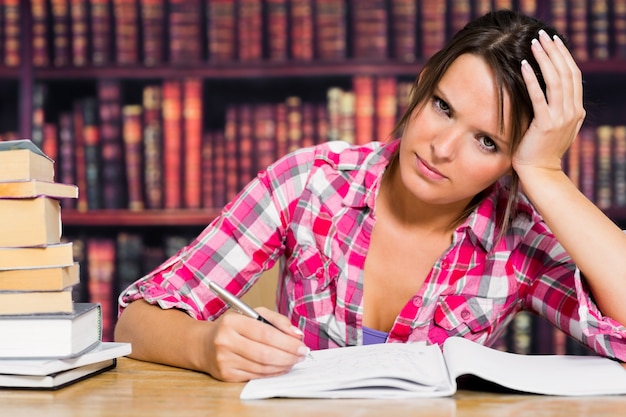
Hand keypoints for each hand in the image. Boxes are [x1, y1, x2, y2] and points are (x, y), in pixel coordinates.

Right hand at [201, 307, 308, 381]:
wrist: (204, 344)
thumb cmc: (233, 327)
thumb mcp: (252, 314)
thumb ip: (276, 320)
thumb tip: (296, 334)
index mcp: (232, 321)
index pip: (266, 334)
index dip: (287, 342)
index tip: (301, 344)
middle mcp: (225, 341)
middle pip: (265, 353)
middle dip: (289, 355)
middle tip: (302, 354)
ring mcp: (224, 360)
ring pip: (262, 367)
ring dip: (283, 365)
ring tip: (293, 360)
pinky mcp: (226, 375)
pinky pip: (256, 375)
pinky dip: (272, 373)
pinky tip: (280, 367)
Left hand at [512, 29, 585, 173]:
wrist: (540, 173)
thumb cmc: (541, 151)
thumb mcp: (557, 128)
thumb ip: (560, 112)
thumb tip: (557, 96)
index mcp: (576, 110)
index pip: (573, 76)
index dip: (564, 57)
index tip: (554, 42)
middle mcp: (572, 112)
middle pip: (567, 73)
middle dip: (555, 52)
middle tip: (543, 36)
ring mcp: (560, 118)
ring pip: (556, 81)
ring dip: (545, 59)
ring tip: (534, 44)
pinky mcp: (545, 125)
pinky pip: (539, 97)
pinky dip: (532, 79)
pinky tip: (525, 65)